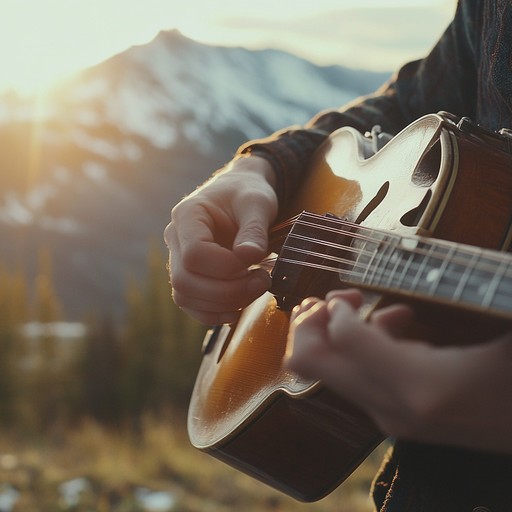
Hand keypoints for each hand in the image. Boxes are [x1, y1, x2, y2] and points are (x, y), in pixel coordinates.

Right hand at [164, 155, 277, 324]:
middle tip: (262, 281)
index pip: (195, 254)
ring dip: (222, 304)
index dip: (227, 267)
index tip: (255, 261)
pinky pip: (190, 304)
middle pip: (185, 280)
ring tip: (255, 288)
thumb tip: (249, 257)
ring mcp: (178, 258)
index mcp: (187, 215)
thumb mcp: (258, 202)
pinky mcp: (189, 275)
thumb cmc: (248, 193)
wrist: (241, 192)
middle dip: (227, 291)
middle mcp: (175, 238)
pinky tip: (237, 309)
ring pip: (185, 296)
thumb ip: (254, 229)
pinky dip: (213, 313)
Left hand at [286, 289, 511, 453]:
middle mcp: (394, 406)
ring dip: (336, 330)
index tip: (354, 293)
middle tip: (342, 298)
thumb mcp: (499, 322)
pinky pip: (354, 376)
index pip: (344, 339)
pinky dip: (360, 346)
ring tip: (371, 307)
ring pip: (326, 370)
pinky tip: (397, 325)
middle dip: (311, 321)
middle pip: (310, 362)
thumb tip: (401, 271)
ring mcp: (391, 415)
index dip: (338, 306)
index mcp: (421, 384)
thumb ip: (449, 295)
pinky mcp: (396, 416)